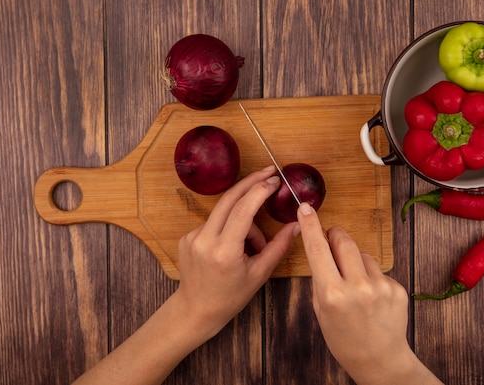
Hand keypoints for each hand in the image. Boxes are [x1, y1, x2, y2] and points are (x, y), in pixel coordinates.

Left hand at [73, 167, 295, 384]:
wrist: (196, 310)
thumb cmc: (230, 296)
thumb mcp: (259, 274)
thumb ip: (279, 247)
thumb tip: (297, 225)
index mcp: (224, 251)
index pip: (242, 210)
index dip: (259, 191)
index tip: (274, 180)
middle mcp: (205, 240)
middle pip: (229, 199)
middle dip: (251, 183)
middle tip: (269, 173)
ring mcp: (192, 237)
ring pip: (224, 213)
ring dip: (244, 218)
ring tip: (254, 245)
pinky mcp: (187, 236)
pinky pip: (214, 222)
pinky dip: (229, 227)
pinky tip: (235, 247)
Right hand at [296, 203, 441, 384]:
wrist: (380, 360)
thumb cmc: (344, 339)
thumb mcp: (320, 311)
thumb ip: (320, 279)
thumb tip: (321, 248)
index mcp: (332, 294)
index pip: (317, 249)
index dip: (311, 225)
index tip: (306, 208)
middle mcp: (357, 287)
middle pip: (344, 241)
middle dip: (335, 235)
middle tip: (331, 238)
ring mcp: (380, 287)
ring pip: (363, 255)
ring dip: (356, 262)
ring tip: (356, 287)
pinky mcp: (397, 288)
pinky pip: (379, 270)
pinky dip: (372, 277)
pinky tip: (373, 298)